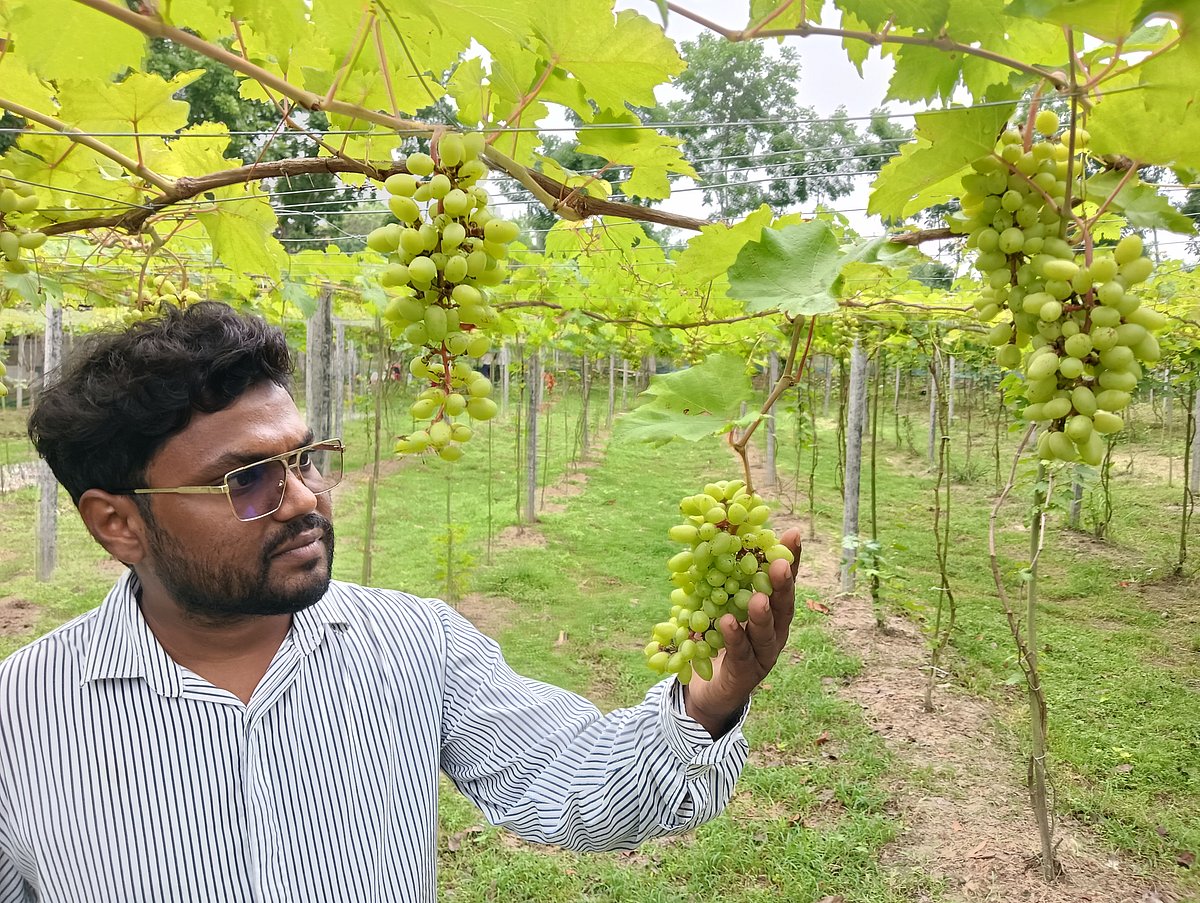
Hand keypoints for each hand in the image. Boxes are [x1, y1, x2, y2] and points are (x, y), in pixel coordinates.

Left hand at [683, 527, 800, 737]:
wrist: (708, 685)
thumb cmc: (720, 636)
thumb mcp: (724, 602)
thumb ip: (728, 577)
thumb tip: (721, 534)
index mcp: (773, 611)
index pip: (784, 582)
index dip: (791, 559)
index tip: (792, 534)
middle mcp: (775, 631)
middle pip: (783, 607)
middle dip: (783, 586)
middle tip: (780, 565)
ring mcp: (764, 654)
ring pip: (767, 634)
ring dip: (763, 616)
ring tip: (758, 598)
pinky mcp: (747, 673)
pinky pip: (741, 654)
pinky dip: (735, 638)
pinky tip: (729, 622)